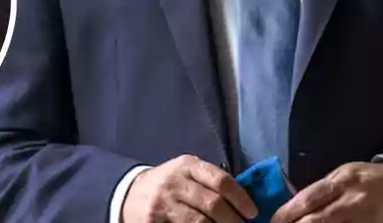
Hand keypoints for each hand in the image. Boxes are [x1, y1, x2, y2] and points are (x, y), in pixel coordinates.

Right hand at [122, 155, 256, 222]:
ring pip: (199, 222)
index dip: (240, 198)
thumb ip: (211, 181)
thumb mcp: (187, 173)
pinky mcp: (154, 221)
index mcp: (188, 165)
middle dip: (233, 220)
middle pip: (213, 204)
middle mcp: (175, 182)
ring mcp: (163, 203)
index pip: (220, 180)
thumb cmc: (169, 184)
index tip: (253, 212)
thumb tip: (246, 200)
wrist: (129, 194)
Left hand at [272, 162, 382, 222]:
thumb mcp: (344, 174)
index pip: (309, 199)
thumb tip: (295, 206)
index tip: (273, 222)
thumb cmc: (368, 180)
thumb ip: (322, 189)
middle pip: (318, 221)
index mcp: (342, 181)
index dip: (288, 213)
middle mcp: (353, 202)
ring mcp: (365, 221)